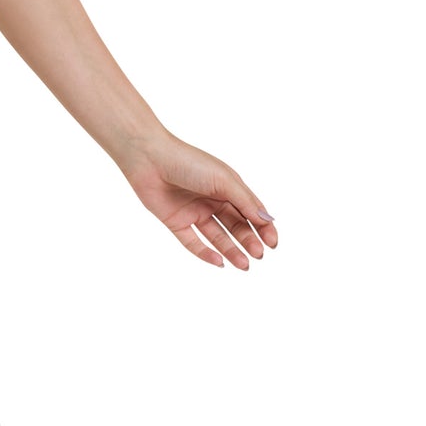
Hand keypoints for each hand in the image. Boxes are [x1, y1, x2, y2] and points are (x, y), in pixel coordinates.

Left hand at [117, 132, 277, 269]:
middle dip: (249, 241)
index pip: (250, 210)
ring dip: (231, 251)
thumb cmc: (190, 163)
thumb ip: (245, 201)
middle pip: (235, 226)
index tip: (273, 242)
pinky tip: (220, 262)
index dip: (263, 227)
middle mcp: (212, 200)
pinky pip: (193, 243)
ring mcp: (195, 212)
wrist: (151, 160)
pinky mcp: (176, 223)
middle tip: (259, 255)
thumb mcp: (224, 180)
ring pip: (217, 237)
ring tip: (244, 265)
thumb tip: (267, 219)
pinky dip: (206, 253)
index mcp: (228, 187)